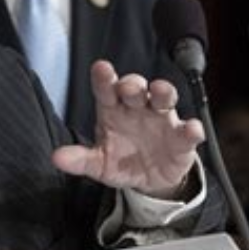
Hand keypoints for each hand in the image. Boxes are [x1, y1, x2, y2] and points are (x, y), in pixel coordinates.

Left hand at [52, 60, 203, 197]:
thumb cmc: (121, 161)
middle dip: (132, 84)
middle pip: (136, 87)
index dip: (104, 78)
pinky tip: (191, 130)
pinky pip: (188, 130)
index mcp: (113, 109)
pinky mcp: (181, 138)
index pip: (106, 89)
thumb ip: (80, 159)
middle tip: (128, 88)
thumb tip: (57, 158)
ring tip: (160, 92)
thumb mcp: (99, 163)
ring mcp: (160, 119)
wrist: (149, 180)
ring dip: (163, 92)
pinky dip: (191, 129)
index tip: (101, 68)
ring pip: (164, 98)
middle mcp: (137, 108)